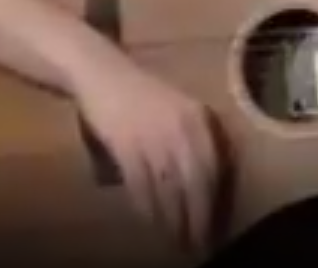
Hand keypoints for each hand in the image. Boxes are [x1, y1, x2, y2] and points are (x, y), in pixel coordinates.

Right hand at [70, 56, 222, 252]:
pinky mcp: (127, 143)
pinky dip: (146, 207)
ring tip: (176, 241)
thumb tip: (206, 187)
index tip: (215, 227)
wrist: (101, 71)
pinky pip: (141, 185)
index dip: (214, 203)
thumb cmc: (140, 94)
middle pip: (196, 184)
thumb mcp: (177, 111)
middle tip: (199, 245)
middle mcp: (182, 127)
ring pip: (170, 188)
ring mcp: (154, 135)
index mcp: (199, 118)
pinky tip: (149, 222)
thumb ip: (193, 141)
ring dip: (173, 219)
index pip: (214, 170)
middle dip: (198, 219)